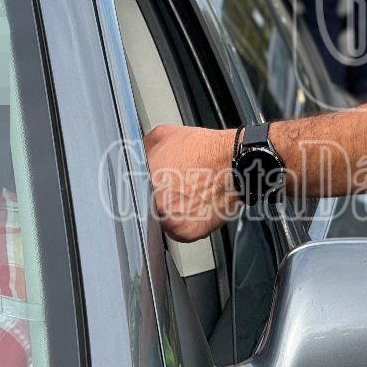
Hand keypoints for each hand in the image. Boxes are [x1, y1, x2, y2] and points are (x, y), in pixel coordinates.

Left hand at [144, 124, 238, 241]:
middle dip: (159, 199)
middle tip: (175, 189)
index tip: (149, 186)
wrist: (235, 163)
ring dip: (172, 213)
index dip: (142, 188)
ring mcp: (169, 219)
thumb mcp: (168, 134)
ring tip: (188, 197)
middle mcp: (153, 202)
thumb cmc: (206, 149)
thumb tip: (137, 153)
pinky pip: (180, 232)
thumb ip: (145, 145)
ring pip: (163, 221)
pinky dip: (187, 224)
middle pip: (147, 207)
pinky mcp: (185, 233)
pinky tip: (196, 207)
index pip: (131, 190)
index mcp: (143, 179)